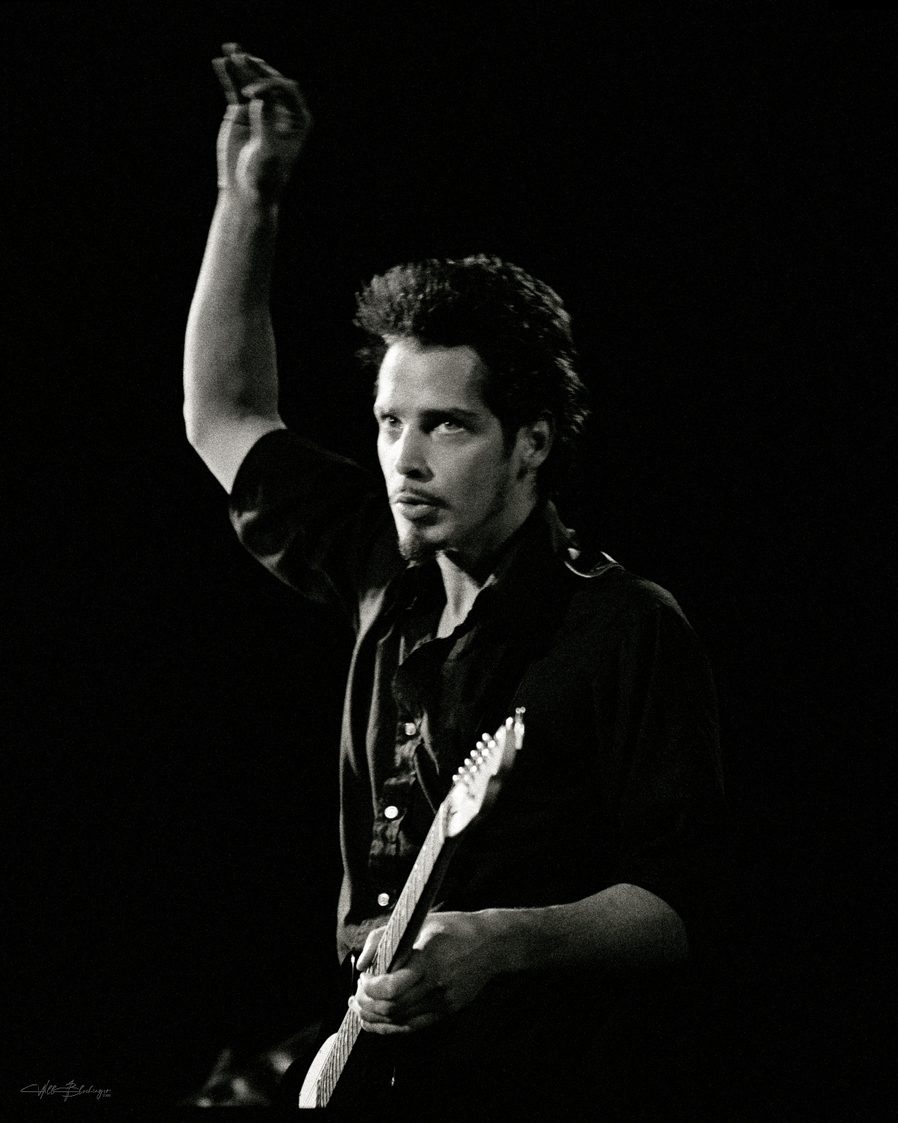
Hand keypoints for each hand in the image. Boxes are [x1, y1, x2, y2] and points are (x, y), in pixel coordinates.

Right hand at [211, 43, 311, 201]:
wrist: (246, 192)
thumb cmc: (264, 178)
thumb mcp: (267, 151)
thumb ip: (265, 123)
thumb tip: (260, 98)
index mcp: (297, 120)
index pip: (287, 91)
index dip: (271, 86)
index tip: (252, 95)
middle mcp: (281, 111)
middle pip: (269, 82)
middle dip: (256, 69)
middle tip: (242, 58)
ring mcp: (261, 109)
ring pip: (251, 82)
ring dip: (241, 66)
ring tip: (230, 50)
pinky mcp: (242, 112)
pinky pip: (234, 90)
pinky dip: (227, 77)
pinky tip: (220, 63)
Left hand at [350, 911, 497, 1034]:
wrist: (492, 944)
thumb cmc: (455, 928)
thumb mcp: (419, 921)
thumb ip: (384, 938)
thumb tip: (361, 963)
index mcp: (429, 960)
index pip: (393, 988)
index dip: (371, 990)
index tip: (362, 980)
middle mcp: (437, 985)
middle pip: (393, 1009)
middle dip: (367, 1006)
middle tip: (356, 996)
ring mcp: (443, 1002)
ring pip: (401, 1022)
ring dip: (375, 1019)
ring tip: (361, 1008)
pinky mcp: (447, 1011)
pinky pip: (413, 1027)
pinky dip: (391, 1027)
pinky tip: (379, 1020)